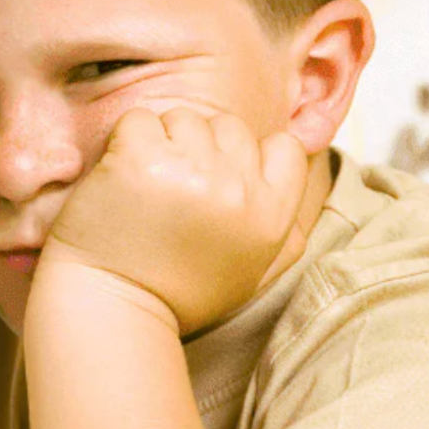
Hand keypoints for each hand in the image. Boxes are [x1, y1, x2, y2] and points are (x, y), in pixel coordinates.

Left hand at [38, 108, 308, 334]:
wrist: (112, 310)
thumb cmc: (179, 293)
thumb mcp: (253, 273)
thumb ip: (288, 231)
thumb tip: (316, 176)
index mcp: (273, 216)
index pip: (285, 147)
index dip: (250, 157)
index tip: (219, 186)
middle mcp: (239, 190)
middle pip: (229, 127)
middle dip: (200, 150)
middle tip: (172, 196)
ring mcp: (190, 171)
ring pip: (184, 118)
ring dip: (161, 144)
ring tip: (146, 192)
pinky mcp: (140, 159)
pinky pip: (139, 120)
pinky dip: (124, 143)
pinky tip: (120, 183)